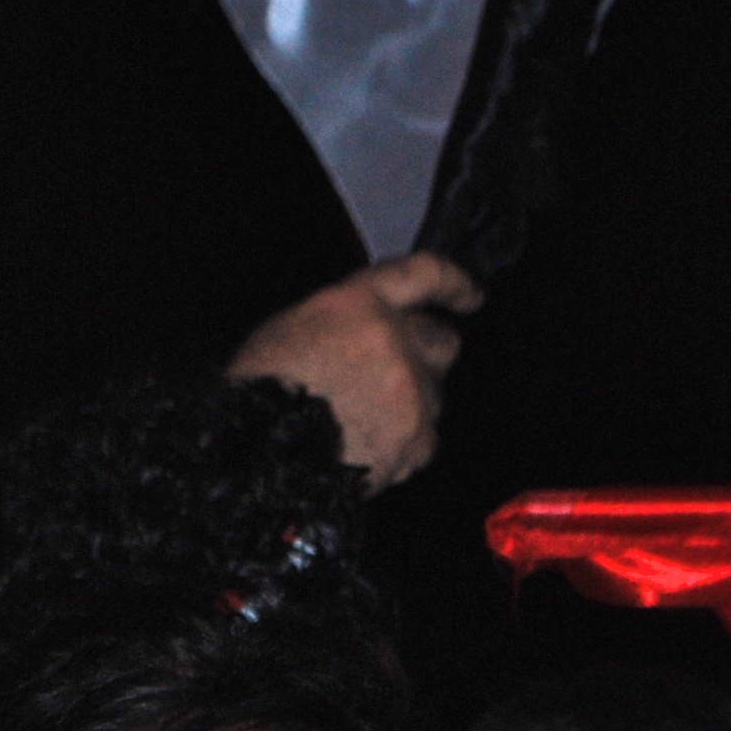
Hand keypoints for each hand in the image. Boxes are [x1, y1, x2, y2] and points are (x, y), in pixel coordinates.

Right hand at [223, 254, 482, 488]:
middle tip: (392, 378)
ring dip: (408, 405)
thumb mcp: (291, 328)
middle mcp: (394, 340)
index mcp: (358, 303)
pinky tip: (365, 450)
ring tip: (359, 424)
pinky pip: (424, 440)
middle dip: (425, 358)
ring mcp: (410, 391)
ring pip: (433, 395)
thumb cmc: (260, 395)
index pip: (426, 274)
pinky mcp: (416, 439)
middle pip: (442, 342)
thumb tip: (369, 331)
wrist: (259, 457)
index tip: (470, 296)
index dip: (455, 284)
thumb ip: (345, 320)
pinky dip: (402, 447)